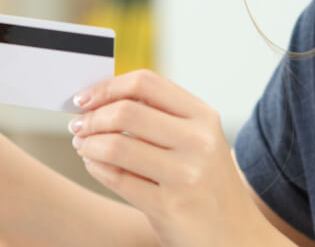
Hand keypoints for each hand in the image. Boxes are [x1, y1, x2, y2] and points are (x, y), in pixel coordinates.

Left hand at [69, 70, 272, 246]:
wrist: (236, 237)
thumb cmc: (208, 185)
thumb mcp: (199, 142)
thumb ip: (161, 117)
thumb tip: (102, 99)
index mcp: (204, 117)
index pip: (145, 83)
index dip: (107, 87)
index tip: (84, 98)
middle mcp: (199, 141)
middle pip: (126, 112)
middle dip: (92, 118)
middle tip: (78, 124)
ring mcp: (186, 175)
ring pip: (116, 146)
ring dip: (88, 144)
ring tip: (82, 145)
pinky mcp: (170, 207)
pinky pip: (117, 179)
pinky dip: (96, 168)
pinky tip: (94, 165)